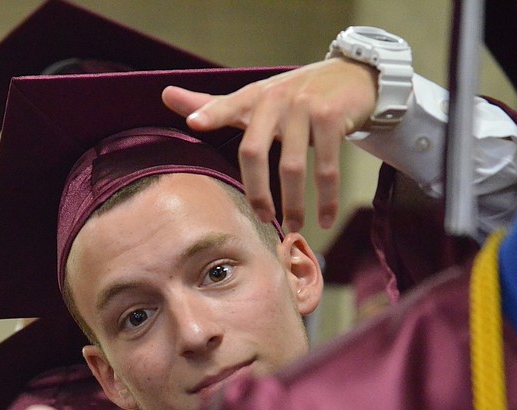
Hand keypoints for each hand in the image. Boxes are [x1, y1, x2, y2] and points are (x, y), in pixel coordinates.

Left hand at [162, 58, 377, 230]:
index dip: (210, 114)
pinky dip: (327, 198)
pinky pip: (327, 167)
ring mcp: (305, 107)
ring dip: (294, 203)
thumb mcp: (254, 98)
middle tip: (263, 219)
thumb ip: (213, 105)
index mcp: (253, 96)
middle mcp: (275, 99)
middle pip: (254, 151)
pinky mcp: (331, 117)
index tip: (193, 124)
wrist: (351, 76)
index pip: (227, 105)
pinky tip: (325, 218)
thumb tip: (165, 94)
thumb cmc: (293, 96)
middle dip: (257, 191)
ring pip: (292, 166)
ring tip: (294, 225)